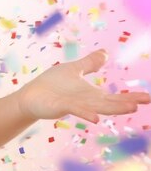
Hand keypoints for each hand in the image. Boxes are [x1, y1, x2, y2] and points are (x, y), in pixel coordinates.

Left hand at [15, 49, 150, 123]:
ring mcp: (75, 105)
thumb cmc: (52, 85)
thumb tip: (105, 52)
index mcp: (91, 95)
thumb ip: (90, 63)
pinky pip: (75, 109)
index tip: (149, 97)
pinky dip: (86, 113)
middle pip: (110, 103)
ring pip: (97, 107)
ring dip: (112, 108)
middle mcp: (87, 102)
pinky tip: (96, 118)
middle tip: (145, 101)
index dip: (131, 96)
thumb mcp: (74, 70)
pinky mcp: (61, 106)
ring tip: (130, 108)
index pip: (115, 97)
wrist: (31, 96)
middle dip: (126, 103)